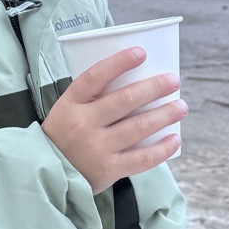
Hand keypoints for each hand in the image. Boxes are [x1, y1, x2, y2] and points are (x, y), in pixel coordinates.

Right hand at [41, 47, 184, 193]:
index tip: (141, 53)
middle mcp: (83, 124)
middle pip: (125, 100)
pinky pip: (142, 158)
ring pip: (139, 126)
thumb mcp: (67, 111)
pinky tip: (175, 138)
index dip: (119, 62)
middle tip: (173, 81)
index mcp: (70, 104)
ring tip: (181, 107)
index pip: (96, 76)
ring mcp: (96, 148)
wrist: (48, 175)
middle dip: (154, 88)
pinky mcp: (108, 170)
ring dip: (165, 114)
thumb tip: (138, 83)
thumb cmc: (64, 136)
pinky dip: (162, 148)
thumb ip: (93, 99)